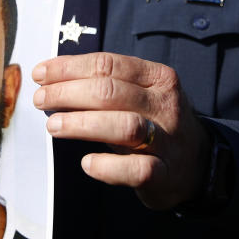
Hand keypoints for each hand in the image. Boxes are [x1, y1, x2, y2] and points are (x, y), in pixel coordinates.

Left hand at [32, 52, 209, 209]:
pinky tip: (86, 163)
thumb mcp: (139, 96)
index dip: (69, 67)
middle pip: (110, 91)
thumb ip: (102, 87)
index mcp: (158, 78)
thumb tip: (50, 81)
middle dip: (67, 93)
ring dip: (81, 123)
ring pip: (124, 126)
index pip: (108, 64)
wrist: (198, 163)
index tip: (40, 74)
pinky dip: (107, 167)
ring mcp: (167, 140)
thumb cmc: (154, 123)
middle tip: (39, 100)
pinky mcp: (164, 174)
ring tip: (53, 125)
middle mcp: (165, 105)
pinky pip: (135, 170)